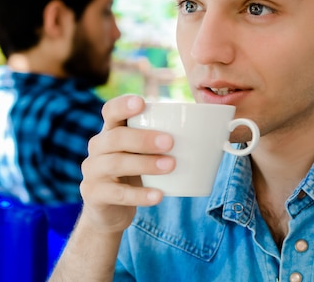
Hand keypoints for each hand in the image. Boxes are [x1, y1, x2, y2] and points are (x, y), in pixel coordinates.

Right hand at [79, 94, 174, 233]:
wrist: (110, 211)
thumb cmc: (135, 174)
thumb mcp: (145, 154)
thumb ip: (167, 139)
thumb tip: (220, 128)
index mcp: (111, 131)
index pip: (110, 111)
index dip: (122, 105)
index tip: (141, 102)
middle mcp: (98, 148)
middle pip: (116, 137)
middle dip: (144, 138)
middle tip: (170, 142)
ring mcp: (93, 172)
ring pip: (116, 163)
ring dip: (146, 163)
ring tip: (171, 166)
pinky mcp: (94, 195)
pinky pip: (117, 194)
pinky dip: (140, 195)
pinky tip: (158, 195)